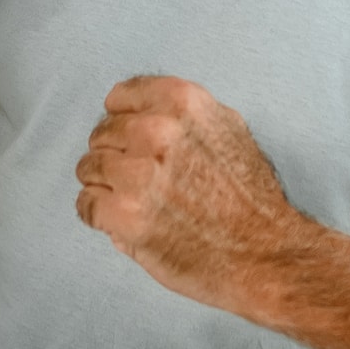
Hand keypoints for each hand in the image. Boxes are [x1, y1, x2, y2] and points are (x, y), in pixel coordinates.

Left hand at [75, 76, 309, 312]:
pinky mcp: (125, 215)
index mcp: (182, 102)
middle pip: (102, 133)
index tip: (129, 138)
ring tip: (129, 200)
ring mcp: (138, 174)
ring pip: (88, 167)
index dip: (123, 120)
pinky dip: (96, 213)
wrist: (264, 252)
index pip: (120, 97)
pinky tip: (120, 220)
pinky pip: (85, 204)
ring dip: (102, 184)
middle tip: (136, 178)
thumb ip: (184, 115)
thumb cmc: (250, 196)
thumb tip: (143, 113)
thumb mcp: (229, 128)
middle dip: (114, 154)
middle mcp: (157, 131)